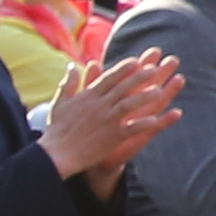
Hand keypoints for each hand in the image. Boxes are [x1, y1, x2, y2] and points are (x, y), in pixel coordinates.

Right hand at [36, 48, 184, 189]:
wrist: (56, 154)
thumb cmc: (57, 130)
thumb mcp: (60, 102)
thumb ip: (68, 83)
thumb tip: (72, 66)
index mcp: (88, 97)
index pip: (109, 78)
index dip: (124, 69)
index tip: (137, 61)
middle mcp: (98, 106)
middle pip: (122, 88)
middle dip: (139, 77)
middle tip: (155, 69)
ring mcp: (105, 121)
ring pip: (128, 105)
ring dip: (144, 97)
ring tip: (159, 90)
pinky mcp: (111, 137)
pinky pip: (130, 129)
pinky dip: (143, 124)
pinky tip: (156, 120)